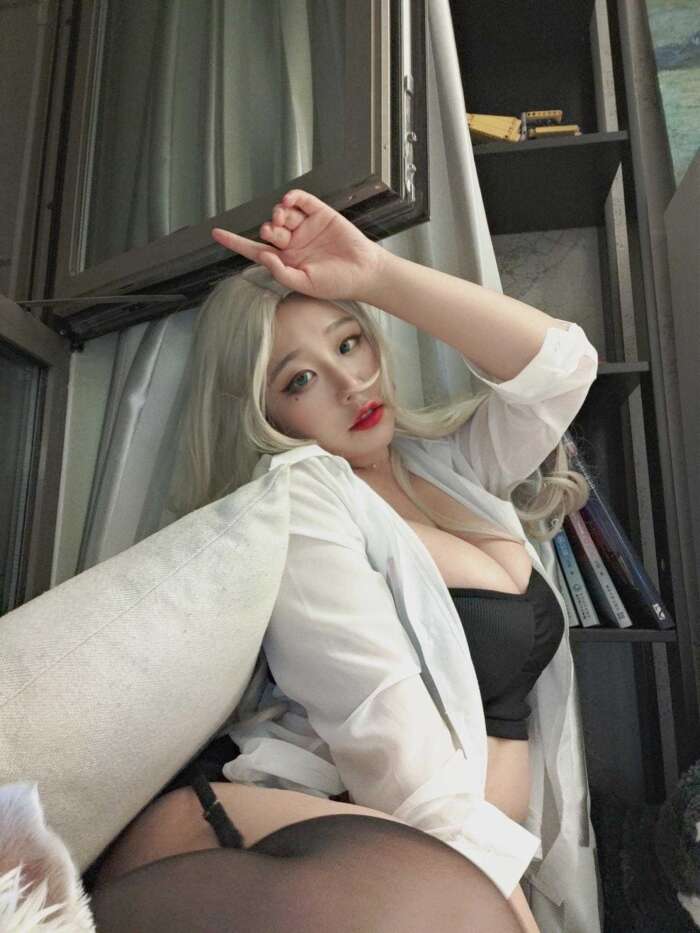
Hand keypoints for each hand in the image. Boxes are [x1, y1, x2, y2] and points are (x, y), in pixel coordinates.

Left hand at [211, 189, 384, 301]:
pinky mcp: (320, 214)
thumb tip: (264, 255)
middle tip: (276, 233)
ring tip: (283, 220)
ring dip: (277, 214)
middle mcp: (293, 243)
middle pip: (269, 230)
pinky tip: (289, 202)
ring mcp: (306, 227)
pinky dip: (292, 198)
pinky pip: (301, 200)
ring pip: (282, 214)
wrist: (363, 272)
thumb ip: (280, 272)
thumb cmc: (336, 283)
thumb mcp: (304, 284)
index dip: (235, 242)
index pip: (255, 250)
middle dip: (268, 230)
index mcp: (285, 261)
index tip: (216, 234)